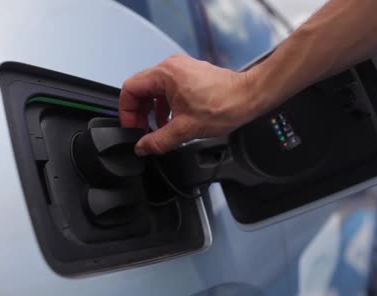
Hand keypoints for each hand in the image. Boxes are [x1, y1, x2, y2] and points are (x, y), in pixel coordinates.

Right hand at [119, 54, 258, 155]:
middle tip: (143, 131)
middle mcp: (171, 67)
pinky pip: (168, 88)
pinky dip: (165, 104)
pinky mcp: (190, 74)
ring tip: (158, 128)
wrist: (249, 97)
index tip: (132, 128)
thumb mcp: (185, 130)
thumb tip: (142, 148)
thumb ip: (158, 140)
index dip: (126, 112)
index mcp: (165, 74)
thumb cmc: (224, 106)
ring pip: (154, 89)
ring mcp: (181, 69)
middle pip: (141, 89)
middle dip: (139, 112)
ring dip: (152, 110)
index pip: (130, 89)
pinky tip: (172, 120)